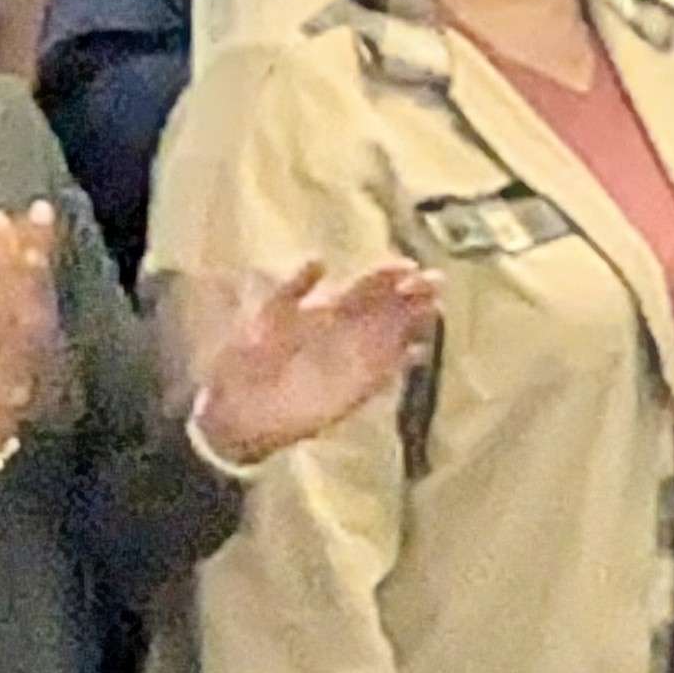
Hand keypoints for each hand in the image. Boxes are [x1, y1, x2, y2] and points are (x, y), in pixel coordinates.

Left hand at [184, 255, 437, 460]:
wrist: (237, 411)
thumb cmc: (247, 361)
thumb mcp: (266, 317)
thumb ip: (294, 289)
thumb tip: (320, 260)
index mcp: (324, 309)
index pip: (365, 286)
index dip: (387, 274)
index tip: (408, 266)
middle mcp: (344, 332)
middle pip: (386, 308)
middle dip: (412, 294)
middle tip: (436, 283)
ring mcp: (352, 360)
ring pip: (391, 337)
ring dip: (413, 324)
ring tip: (435, 311)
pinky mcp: (355, 390)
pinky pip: (384, 373)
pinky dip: (401, 364)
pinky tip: (418, 354)